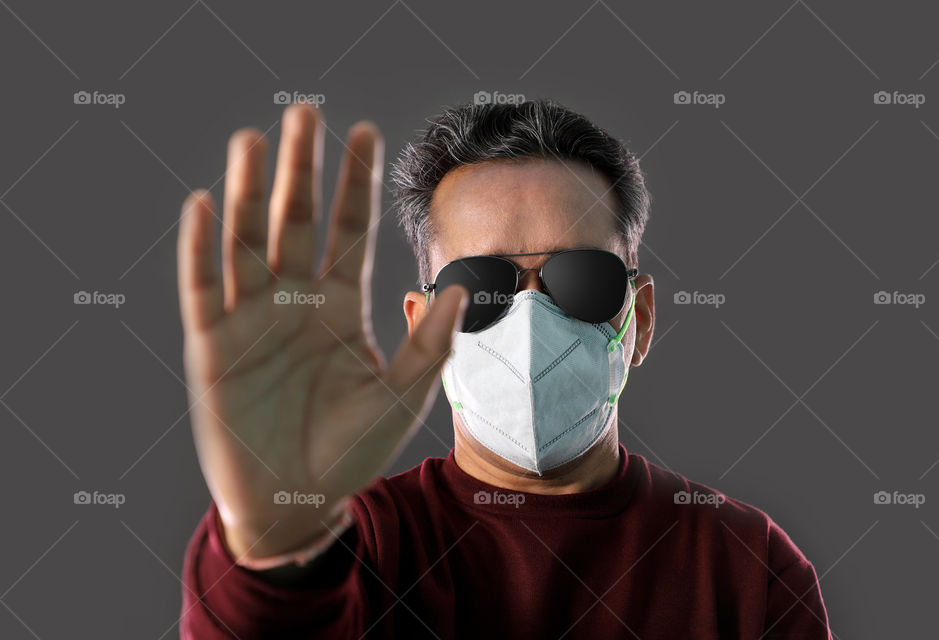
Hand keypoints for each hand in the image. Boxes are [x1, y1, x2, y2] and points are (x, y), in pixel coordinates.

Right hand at [177, 104, 466, 558]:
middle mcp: (294, 300)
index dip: (358, 182)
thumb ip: (433, 344)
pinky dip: (202, 249)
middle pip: (297, 220)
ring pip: (247, 241)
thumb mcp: (404, 396)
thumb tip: (466, 285)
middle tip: (305, 112)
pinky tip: (205, 205)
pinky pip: (204, 289)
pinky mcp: (212, 346)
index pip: (351, 230)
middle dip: (301, 168)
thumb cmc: (351, 451)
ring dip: (247, 191)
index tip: (368, 133)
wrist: (298, 504)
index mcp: (340, 305)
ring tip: (253, 140)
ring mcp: (251, 319)